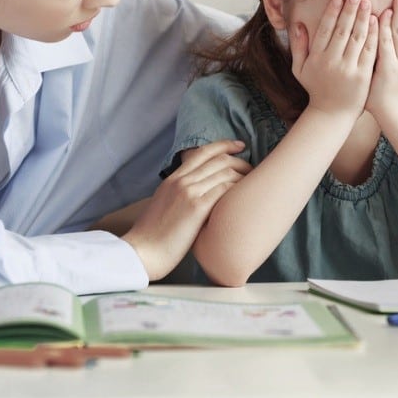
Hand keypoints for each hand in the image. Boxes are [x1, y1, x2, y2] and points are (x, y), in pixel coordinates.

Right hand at [122, 140, 250, 279]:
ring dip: (243, 175)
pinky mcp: (196, 207)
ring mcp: (188, 192)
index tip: (239, 145)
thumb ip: (178, 194)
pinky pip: (224, 188)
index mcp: (172, 179)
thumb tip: (196, 196)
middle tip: (252, 168)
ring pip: (224, 172)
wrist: (143, 252)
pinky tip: (246, 195)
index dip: (223, 145)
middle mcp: (181, 181)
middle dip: (240, 160)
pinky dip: (238, 188)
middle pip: (218, 159)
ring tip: (254, 182)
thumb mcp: (163, 205)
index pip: (201, 152)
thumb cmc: (153, 237)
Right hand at [290, 0, 376, 118]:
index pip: (325, 30)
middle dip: (350, 11)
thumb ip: (298, 46)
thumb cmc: (316, 88)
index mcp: (317, 58)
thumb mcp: (300, 69)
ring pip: (357, 39)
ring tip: (368, 3)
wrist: (332, 114)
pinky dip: (373, 36)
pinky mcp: (362, 76)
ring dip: (363, 19)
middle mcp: (331, 62)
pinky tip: (377, 22)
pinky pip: (369, 52)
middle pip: (342, 31)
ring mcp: (348, 69)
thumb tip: (297, 24)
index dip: (332, 13)